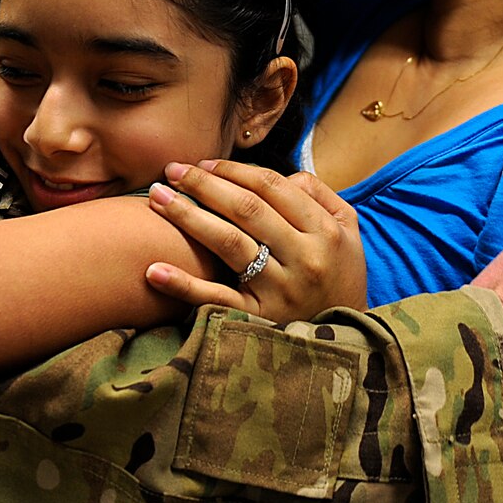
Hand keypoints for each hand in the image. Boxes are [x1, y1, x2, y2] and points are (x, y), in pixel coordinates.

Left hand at [143, 160, 367, 322]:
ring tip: (156, 199)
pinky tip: (154, 270)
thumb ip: (318, 194)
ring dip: (188, 217)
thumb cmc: (340, 275)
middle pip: (246, 210)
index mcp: (325, 231)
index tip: (203, 164)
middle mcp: (304, 258)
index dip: (234, 171)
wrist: (347, 339)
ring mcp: (281, 290)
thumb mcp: (348, 230)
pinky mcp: (260, 320)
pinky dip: (184, 286)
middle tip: (170, 171)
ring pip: (229, 244)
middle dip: (204, 185)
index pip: (272, 188)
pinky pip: (218, 300)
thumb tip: (277, 176)